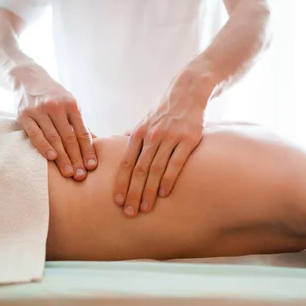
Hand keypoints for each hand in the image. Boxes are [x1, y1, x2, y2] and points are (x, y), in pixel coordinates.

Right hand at [11, 64, 96, 180]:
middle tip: (81, 176)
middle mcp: (56, 107)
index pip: (82, 132)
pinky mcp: (24, 115)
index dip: (88, 150)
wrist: (27, 77)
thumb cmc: (53, 95)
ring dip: (62, 158)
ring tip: (69, 173)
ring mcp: (39, 111)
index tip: (92, 166)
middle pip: (69, 138)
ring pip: (53, 138)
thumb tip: (94, 142)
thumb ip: (79, 123)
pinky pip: (35, 134)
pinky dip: (43, 147)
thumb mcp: (69, 104)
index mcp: (71, 105)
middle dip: (76, 158)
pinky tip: (51, 158)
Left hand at [113, 93, 205, 216]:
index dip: (121, 183)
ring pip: (155, 169)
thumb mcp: (146, 121)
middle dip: (132, 193)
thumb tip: (117, 145)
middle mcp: (152, 136)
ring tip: (144, 208)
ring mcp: (170, 137)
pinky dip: (168, 179)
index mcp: (139, 133)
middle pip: (138, 169)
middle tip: (129, 213)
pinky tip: (163, 194)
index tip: (117, 201)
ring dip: (148, 191)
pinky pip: (176, 163)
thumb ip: (133, 136)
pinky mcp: (188, 139)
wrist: (188, 93)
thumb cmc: (165, 112)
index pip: (126, 162)